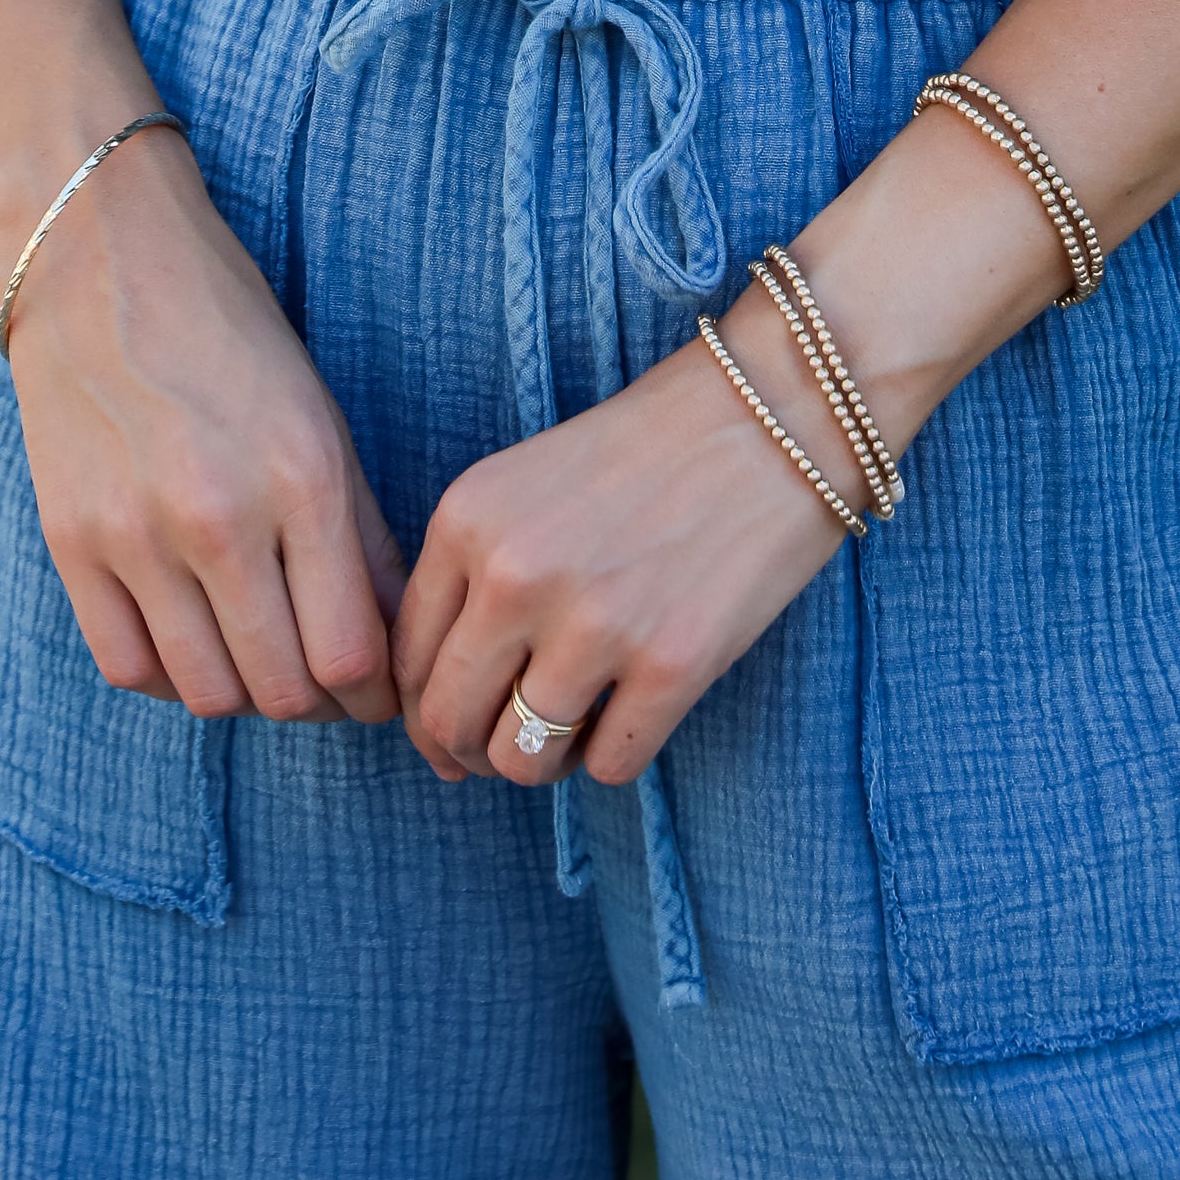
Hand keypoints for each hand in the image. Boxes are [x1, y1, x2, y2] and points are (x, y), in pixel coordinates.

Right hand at [0, 132, 406, 724]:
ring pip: (207, 693)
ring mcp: (135, 535)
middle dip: (319, 704)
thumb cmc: (229, 325)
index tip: (380, 688)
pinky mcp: (70, 542)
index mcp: (301, 475)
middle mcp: (219, 516)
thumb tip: (391, 637)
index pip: (351, 651)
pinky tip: (192, 642)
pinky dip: (170, 675)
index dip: (375, 693)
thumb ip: (359, 532)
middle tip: (329, 686)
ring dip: (246, 695)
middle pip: (282, 689)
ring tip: (262, 658)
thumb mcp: (320, 414)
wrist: (99, 256)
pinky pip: (128, 667)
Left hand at [391, 313, 854, 791]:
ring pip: (521, 761)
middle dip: (474, 751)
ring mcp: (594, 625)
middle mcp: (516, 575)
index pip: (406, 660)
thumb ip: (473, 579)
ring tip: (579, 722)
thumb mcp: (526, 485)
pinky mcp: (671, 666)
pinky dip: (617, 754)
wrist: (773, 412)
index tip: (464, 717)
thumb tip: (440, 721)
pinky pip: (609, 768)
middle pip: (451, 722)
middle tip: (514, 740)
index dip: (430, 707)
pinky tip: (638, 706)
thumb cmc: (648, 450)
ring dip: (545, 760)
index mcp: (468, 519)